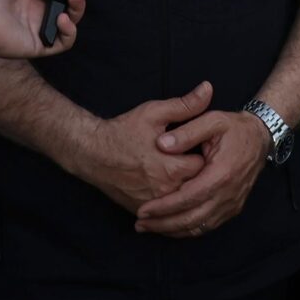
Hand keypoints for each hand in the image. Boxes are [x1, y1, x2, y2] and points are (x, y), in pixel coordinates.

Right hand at [70, 82, 210, 214]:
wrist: (92, 153)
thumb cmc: (123, 132)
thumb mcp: (154, 113)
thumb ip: (185, 105)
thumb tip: (208, 89)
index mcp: (173, 168)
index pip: (205, 165)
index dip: (202, 153)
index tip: (195, 146)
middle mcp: (166, 190)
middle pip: (196, 185)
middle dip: (195, 172)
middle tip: (185, 158)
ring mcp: (154, 204)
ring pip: (182, 199)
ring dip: (183, 186)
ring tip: (173, 170)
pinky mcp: (143, 210)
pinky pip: (165, 209)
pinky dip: (168, 199)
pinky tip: (161, 183)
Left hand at [137, 104, 272, 236]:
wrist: (260, 138)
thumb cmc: (234, 128)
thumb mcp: (212, 120)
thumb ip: (186, 132)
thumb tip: (161, 144)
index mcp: (221, 174)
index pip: (188, 198)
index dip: (164, 207)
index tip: (143, 210)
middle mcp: (228, 194)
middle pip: (192, 219)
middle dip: (164, 224)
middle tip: (140, 224)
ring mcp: (232, 204)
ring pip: (199, 227)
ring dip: (173, 230)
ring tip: (150, 228)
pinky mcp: (232, 209)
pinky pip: (208, 226)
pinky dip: (188, 230)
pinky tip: (171, 227)